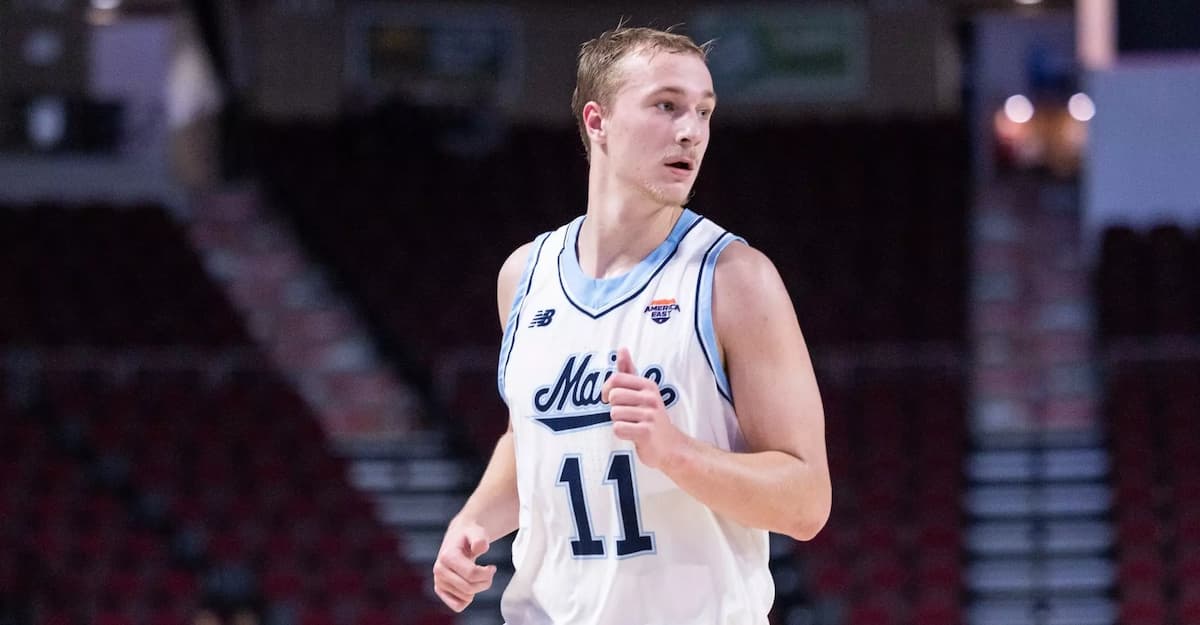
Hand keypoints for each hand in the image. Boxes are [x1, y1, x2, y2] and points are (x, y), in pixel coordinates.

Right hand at [432, 521, 495, 611]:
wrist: (458, 538)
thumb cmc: (469, 535)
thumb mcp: (477, 532)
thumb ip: (480, 539)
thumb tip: (480, 547)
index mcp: (447, 556)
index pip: (471, 574)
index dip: (487, 573)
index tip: (492, 567)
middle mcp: (439, 570)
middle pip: (469, 588)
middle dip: (485, 582)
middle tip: (489, 572)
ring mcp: (438, 581)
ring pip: (465, 598)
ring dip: (478, 589)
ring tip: (479, 576)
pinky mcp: (440, 590)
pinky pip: (457, 606)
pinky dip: (468, 599)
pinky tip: (470, 584)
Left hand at [601, 347, 689, 470]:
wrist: (671, 447)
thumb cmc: (651, 417)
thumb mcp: (643, 392)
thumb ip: (629, 371)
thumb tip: (622, 348)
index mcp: (648, 385)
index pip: (615, 379)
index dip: (607, 390)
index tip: (611, 399)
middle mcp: (651, 397)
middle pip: (614, 396)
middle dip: (614, 408)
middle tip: (627, 416)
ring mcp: (650, 415)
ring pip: (614, 413)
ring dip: (618, 422)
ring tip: (632, 425)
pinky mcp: (646, 432)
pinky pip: (618, 428)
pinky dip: (621, 433)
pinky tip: (633, 435)